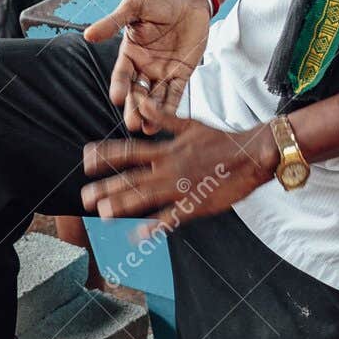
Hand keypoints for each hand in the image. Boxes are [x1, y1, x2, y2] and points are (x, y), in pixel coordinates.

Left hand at [81, 94, 277, 236]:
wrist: (254, 153)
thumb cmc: (222, 140)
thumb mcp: (190, 124)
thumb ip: (162, 118)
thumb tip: (141, 102)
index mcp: (167, 150)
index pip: (130, 151)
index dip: (107, 156)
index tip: (86, 161)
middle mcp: (169, 168)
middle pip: (132, 178)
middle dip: (106, 188)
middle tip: (84, 198)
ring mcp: (181, 186)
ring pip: (147, 196)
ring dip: (124, 205)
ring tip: (102, 215)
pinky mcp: (197, 203)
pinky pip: (173, 216)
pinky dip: (157, 225)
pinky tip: (139, 235)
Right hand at [84, 0, 212, 133]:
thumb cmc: (159, 0)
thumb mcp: (134, 7)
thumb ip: (114, 22)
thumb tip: (88, 34)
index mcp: (129, 54)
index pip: (122, 75)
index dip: (119, 86)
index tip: (117, 98)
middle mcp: (143, 67)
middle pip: (136, 92)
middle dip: (134, 109)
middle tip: (132, 124)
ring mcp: (162, 72)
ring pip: (154, 97)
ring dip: (151, 114)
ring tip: (148, 129)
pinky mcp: (181, 74)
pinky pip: (175, 93)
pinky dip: (171, 107)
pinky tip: (167, 119)